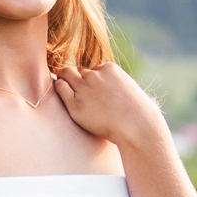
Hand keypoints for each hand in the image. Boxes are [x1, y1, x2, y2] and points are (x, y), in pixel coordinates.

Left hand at [52, 62, 169, 154]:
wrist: (136, 127)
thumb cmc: (137, 113)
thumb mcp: (128, 90)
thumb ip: (115, 85)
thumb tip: (108, 91)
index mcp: (109, 69)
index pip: (94, 69)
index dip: (92, 79)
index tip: (94, 90)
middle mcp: (94, 76)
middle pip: (78, 71)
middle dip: (76, 77)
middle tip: (75, 88)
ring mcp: (84, 89)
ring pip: (66, 75)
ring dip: (65, 79)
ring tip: (65, 89)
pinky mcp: (75, 104)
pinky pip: (61, 88)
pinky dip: (60, 88)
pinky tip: (62, 94)